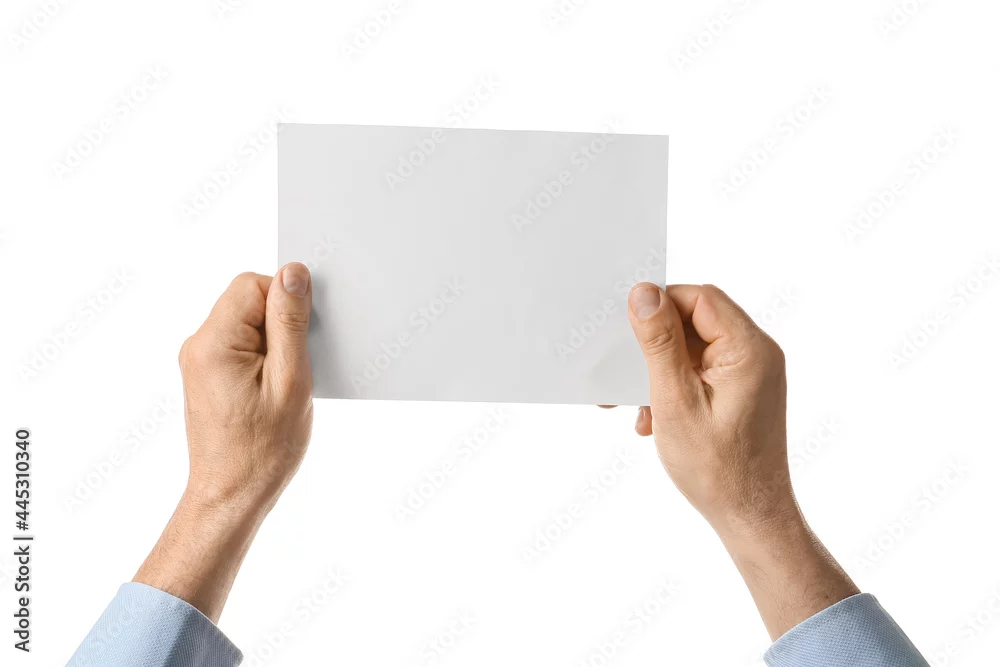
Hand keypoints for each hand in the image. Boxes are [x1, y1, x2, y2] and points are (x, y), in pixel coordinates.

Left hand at [179, 265, 313, 510]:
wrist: (232, 495)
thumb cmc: (263, 449)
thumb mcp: (291, 380)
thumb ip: (290, 322)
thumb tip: (294, 272)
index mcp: (214, 342)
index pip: (253, 285)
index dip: (287, 302)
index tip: (303, 338)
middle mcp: (198, 345)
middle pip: (249, 300)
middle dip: (282, 324)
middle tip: (296, 366)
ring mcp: (199, 361)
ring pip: (247, 323)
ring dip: (275, 344)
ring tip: (284, 383)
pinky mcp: (207, 374)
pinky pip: (241, 345)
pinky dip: (265, 358)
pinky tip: (274, 390)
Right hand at [625, 283, 857, 638]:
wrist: (751, 518)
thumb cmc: (717, 469)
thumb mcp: (675, 401)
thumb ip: (659, 343)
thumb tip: (644, 293)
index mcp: (748, 349)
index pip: (700, 298)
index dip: (660, 304)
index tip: (625, 327)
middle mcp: (755, 354)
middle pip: (694, 320)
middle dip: (654, 345)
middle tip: (623, 369)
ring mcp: (749, 373)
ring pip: (692, 348)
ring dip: (658, 371)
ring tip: (638, 406)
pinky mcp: (740, 390)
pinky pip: (699, 371)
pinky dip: (672, 387)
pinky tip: (653, 419)